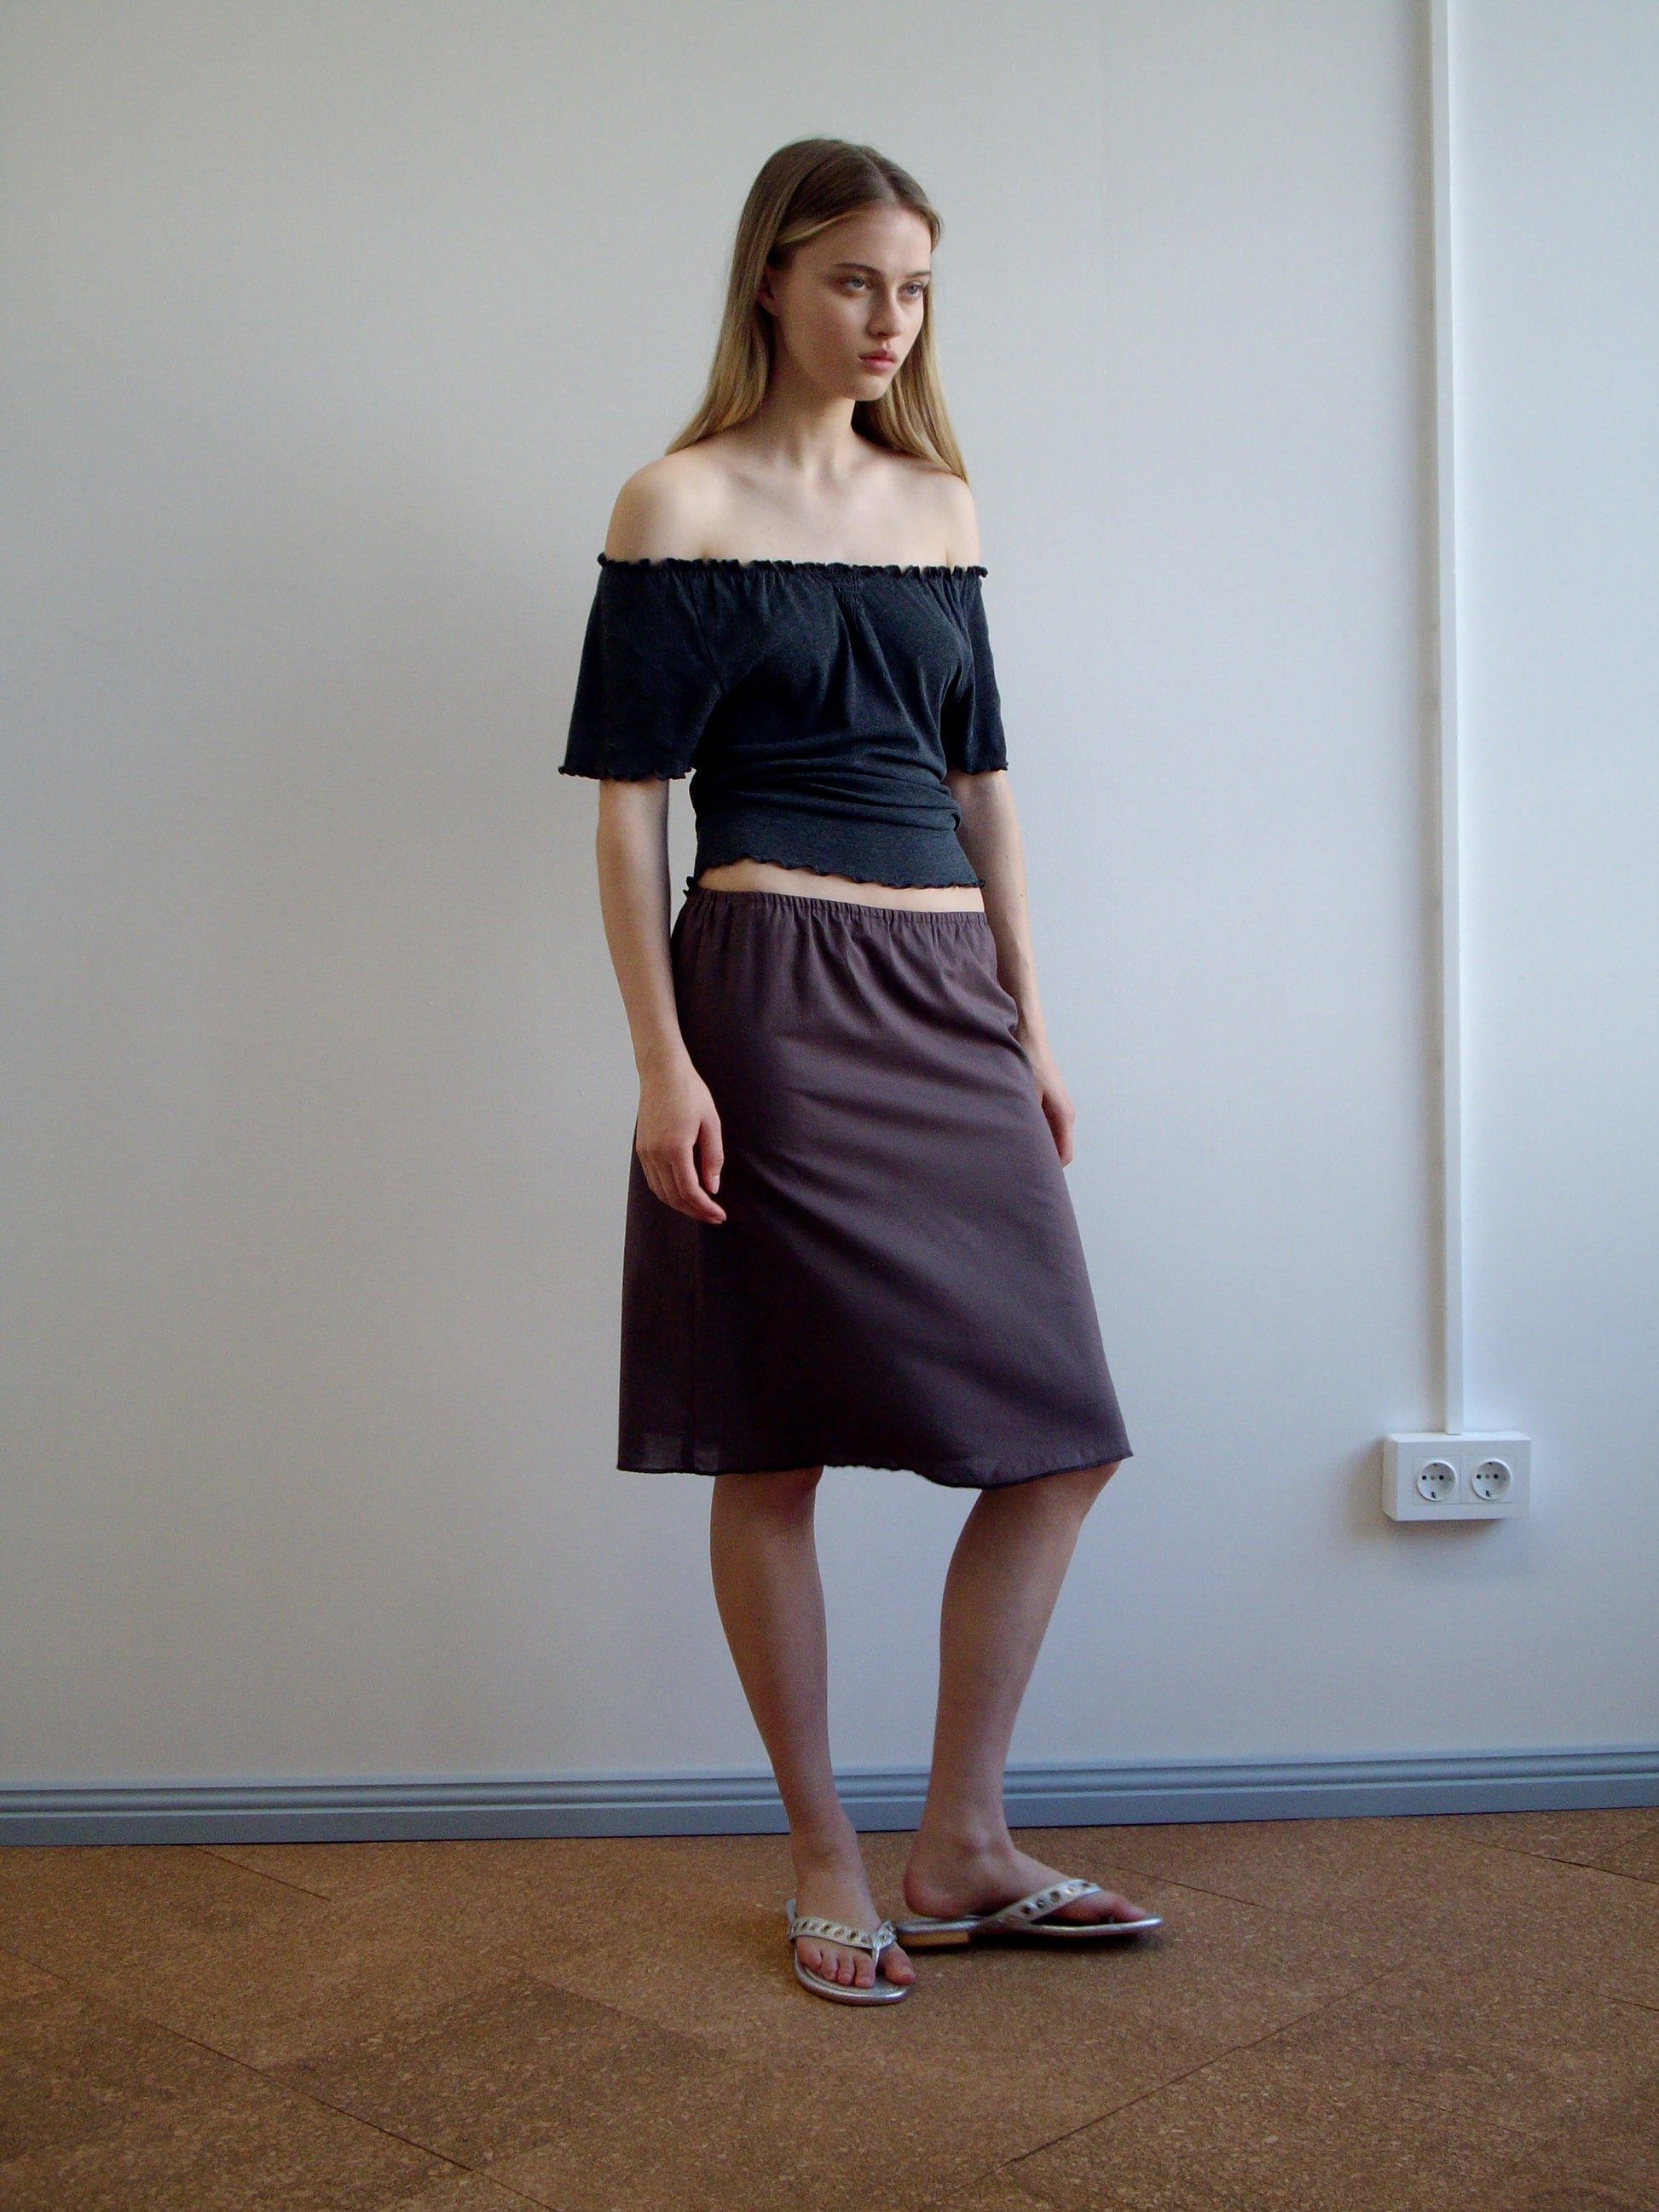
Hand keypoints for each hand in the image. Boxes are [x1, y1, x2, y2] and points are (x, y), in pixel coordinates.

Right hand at [635, 1060, 725, 1221]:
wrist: (662, 1073)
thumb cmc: (689, 1093)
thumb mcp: (711, 1123)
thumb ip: (713, 1158)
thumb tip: (712, 1187)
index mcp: (675, 1148)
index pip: (689, 1191)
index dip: (705, 1208)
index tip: (720, 1214)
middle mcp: (656, 1154)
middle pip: (674, 1197)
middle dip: (695, 1211)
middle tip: (714, 1216)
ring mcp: (645, 1153)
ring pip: (661, 1192)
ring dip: (680, 1205)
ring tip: (700, 1207)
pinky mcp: (641, 1149)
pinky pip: (653, 1180)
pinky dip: (667, 1193)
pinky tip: (682, 1192)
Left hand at [1023, 1038, 1076, 1165]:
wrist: (1028, 1037)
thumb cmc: (1028, 1062)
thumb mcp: (1025, 1096)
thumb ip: (1028, 1124)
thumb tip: (1023, 1149)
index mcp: (1064, 1116)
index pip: (1064, 1156)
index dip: (1050, 1170)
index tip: (1031, 1178)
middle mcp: (1065, 1114)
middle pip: (1058, 1149)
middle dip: (1042, 1160)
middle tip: (1017, 1169)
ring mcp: (1057, 1108)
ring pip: (1051, 1138)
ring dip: (1036, 1145)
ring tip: (1013, 1151)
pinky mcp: (1048, 1102)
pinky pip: (1045, 1127)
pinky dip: (1034, 1133)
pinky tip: (1014, 1132)